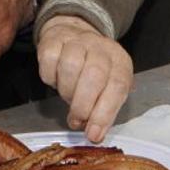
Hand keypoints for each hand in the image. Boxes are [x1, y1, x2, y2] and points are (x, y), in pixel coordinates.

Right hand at [36, 15, 132, 142]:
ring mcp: (76, 40)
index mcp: (119, 61)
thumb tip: (94, 134)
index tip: (93, 134)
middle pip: (94, 75)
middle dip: (83, 105)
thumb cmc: (94, 69)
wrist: (74, 34)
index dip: (105, 113)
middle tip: (77, 121)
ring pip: (70, 66)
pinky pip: (49, 61)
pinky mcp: (54, 40)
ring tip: (68, 98)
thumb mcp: (108, 86)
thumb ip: (104, 108)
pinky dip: (50, 78)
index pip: (118, 86)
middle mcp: (100, 47)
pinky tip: (56, 81)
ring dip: (66, 92)